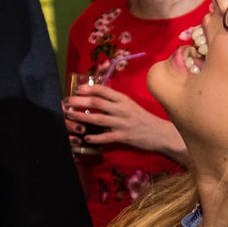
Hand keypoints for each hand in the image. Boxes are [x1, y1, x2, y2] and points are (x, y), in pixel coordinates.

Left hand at [63, 83, 185, 161]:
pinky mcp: (125, 137)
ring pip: (98, 118)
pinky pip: (107, 137)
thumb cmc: (143, 119)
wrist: (161, 134)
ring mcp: (123, 123)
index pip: (104, 90)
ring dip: (82, 117)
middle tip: (66, 101)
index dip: (89, 88)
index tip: (77, 89)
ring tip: (70, 116)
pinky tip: (86, 138)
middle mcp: (122, 110)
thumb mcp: (130, 106)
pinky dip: (95, 138)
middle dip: (79, 101)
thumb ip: (115, 102)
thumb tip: (96, 96)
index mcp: (124, 100)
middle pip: (97, 103)